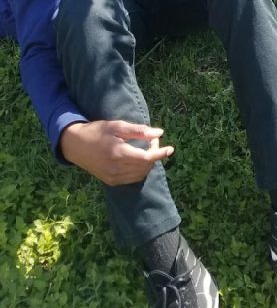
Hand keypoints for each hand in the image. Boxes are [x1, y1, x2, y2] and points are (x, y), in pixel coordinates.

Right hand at [59, 120, 173, 185]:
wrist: (75, 145)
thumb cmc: (97, 131)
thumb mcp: (117, 126)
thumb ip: (139, 130)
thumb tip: (159, 133)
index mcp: (119, 153)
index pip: (146, 158)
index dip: (160, 153)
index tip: (171, 149)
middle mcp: (116, 169)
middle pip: (145, 166)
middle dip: (154, 154)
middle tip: (152, 140)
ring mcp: (113, 177)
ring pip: (140, 174)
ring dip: (148, 163)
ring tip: (146, 149)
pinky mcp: (110, 181)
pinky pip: (132, 179)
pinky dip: (139, 170)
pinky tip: (138, 160)